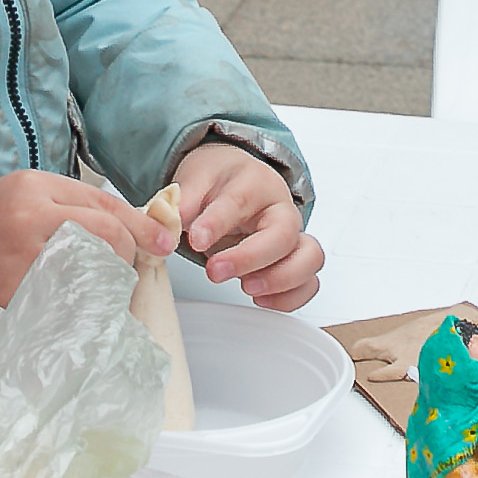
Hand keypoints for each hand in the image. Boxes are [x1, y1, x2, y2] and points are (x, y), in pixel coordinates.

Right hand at [0, 169, 154, 306]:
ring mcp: (19, 262)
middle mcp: (28, 222)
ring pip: (90, 273)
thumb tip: (137, 227)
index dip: (141, 228)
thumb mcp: (31, 190)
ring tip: (99, 282)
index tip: (164, 243)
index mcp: (34, 189)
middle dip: (125, 254)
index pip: (105, 207)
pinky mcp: (12, 297)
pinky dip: (79, 304)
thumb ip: (80, 203)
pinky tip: (76, 300)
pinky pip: (63, 303)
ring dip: (107, 281)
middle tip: (121, 265)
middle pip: (105, 238)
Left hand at [165, 142, 324, 309]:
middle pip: (283, 235)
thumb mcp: (195, 178)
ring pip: (310, 258)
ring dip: (280, 279)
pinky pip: (309, 283)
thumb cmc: (220, 181)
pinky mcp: (295, 259)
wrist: (237, 178)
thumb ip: (182, 200)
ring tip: (247, 288)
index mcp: (254, 183)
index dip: (217, 223)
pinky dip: (290, 297)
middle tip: (215, 271)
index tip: (195, 239)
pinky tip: (261, 299)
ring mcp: (293, 236)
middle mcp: (281, 209)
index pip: (240, 201)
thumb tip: (168, 223)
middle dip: (249, 258)